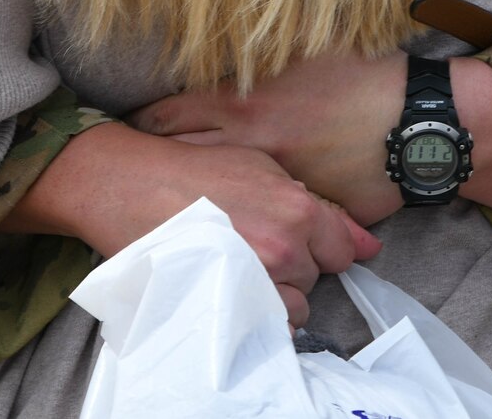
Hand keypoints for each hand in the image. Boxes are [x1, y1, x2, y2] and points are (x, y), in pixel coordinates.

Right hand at [0, 122, 380, 327]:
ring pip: (293, 307)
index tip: (291, 238)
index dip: (318, 245)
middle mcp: (284, 248)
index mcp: (297, 209)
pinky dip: (251, 311)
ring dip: (274, 292)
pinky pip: (263, 325)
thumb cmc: (188, 169)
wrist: (125, 185)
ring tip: (236, 264)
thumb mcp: (258, 166)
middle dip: (295, 266)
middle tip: (252, 242)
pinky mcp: (226, 304)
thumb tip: (367, 245)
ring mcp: (255, 281)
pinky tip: (225, 284)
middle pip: (316, 279)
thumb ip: (314, 205)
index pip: (342, 250)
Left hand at [133, 51, 491, 223]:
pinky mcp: (300, 215)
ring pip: (212, 203)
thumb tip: (212, 86)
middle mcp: (250, 147)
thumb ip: (251, 77)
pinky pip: (260, 227)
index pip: (168, 117)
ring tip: (155, 208)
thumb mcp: (298, 63)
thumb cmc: (362, 82)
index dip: (139, 128)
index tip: (118, 136)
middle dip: (148, 171)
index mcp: (243, 103)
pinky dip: (238, 231)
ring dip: (187, 206)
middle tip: (120, 177)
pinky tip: (221, 235)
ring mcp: (272, 186)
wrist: (420, 125)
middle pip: (177, 162)